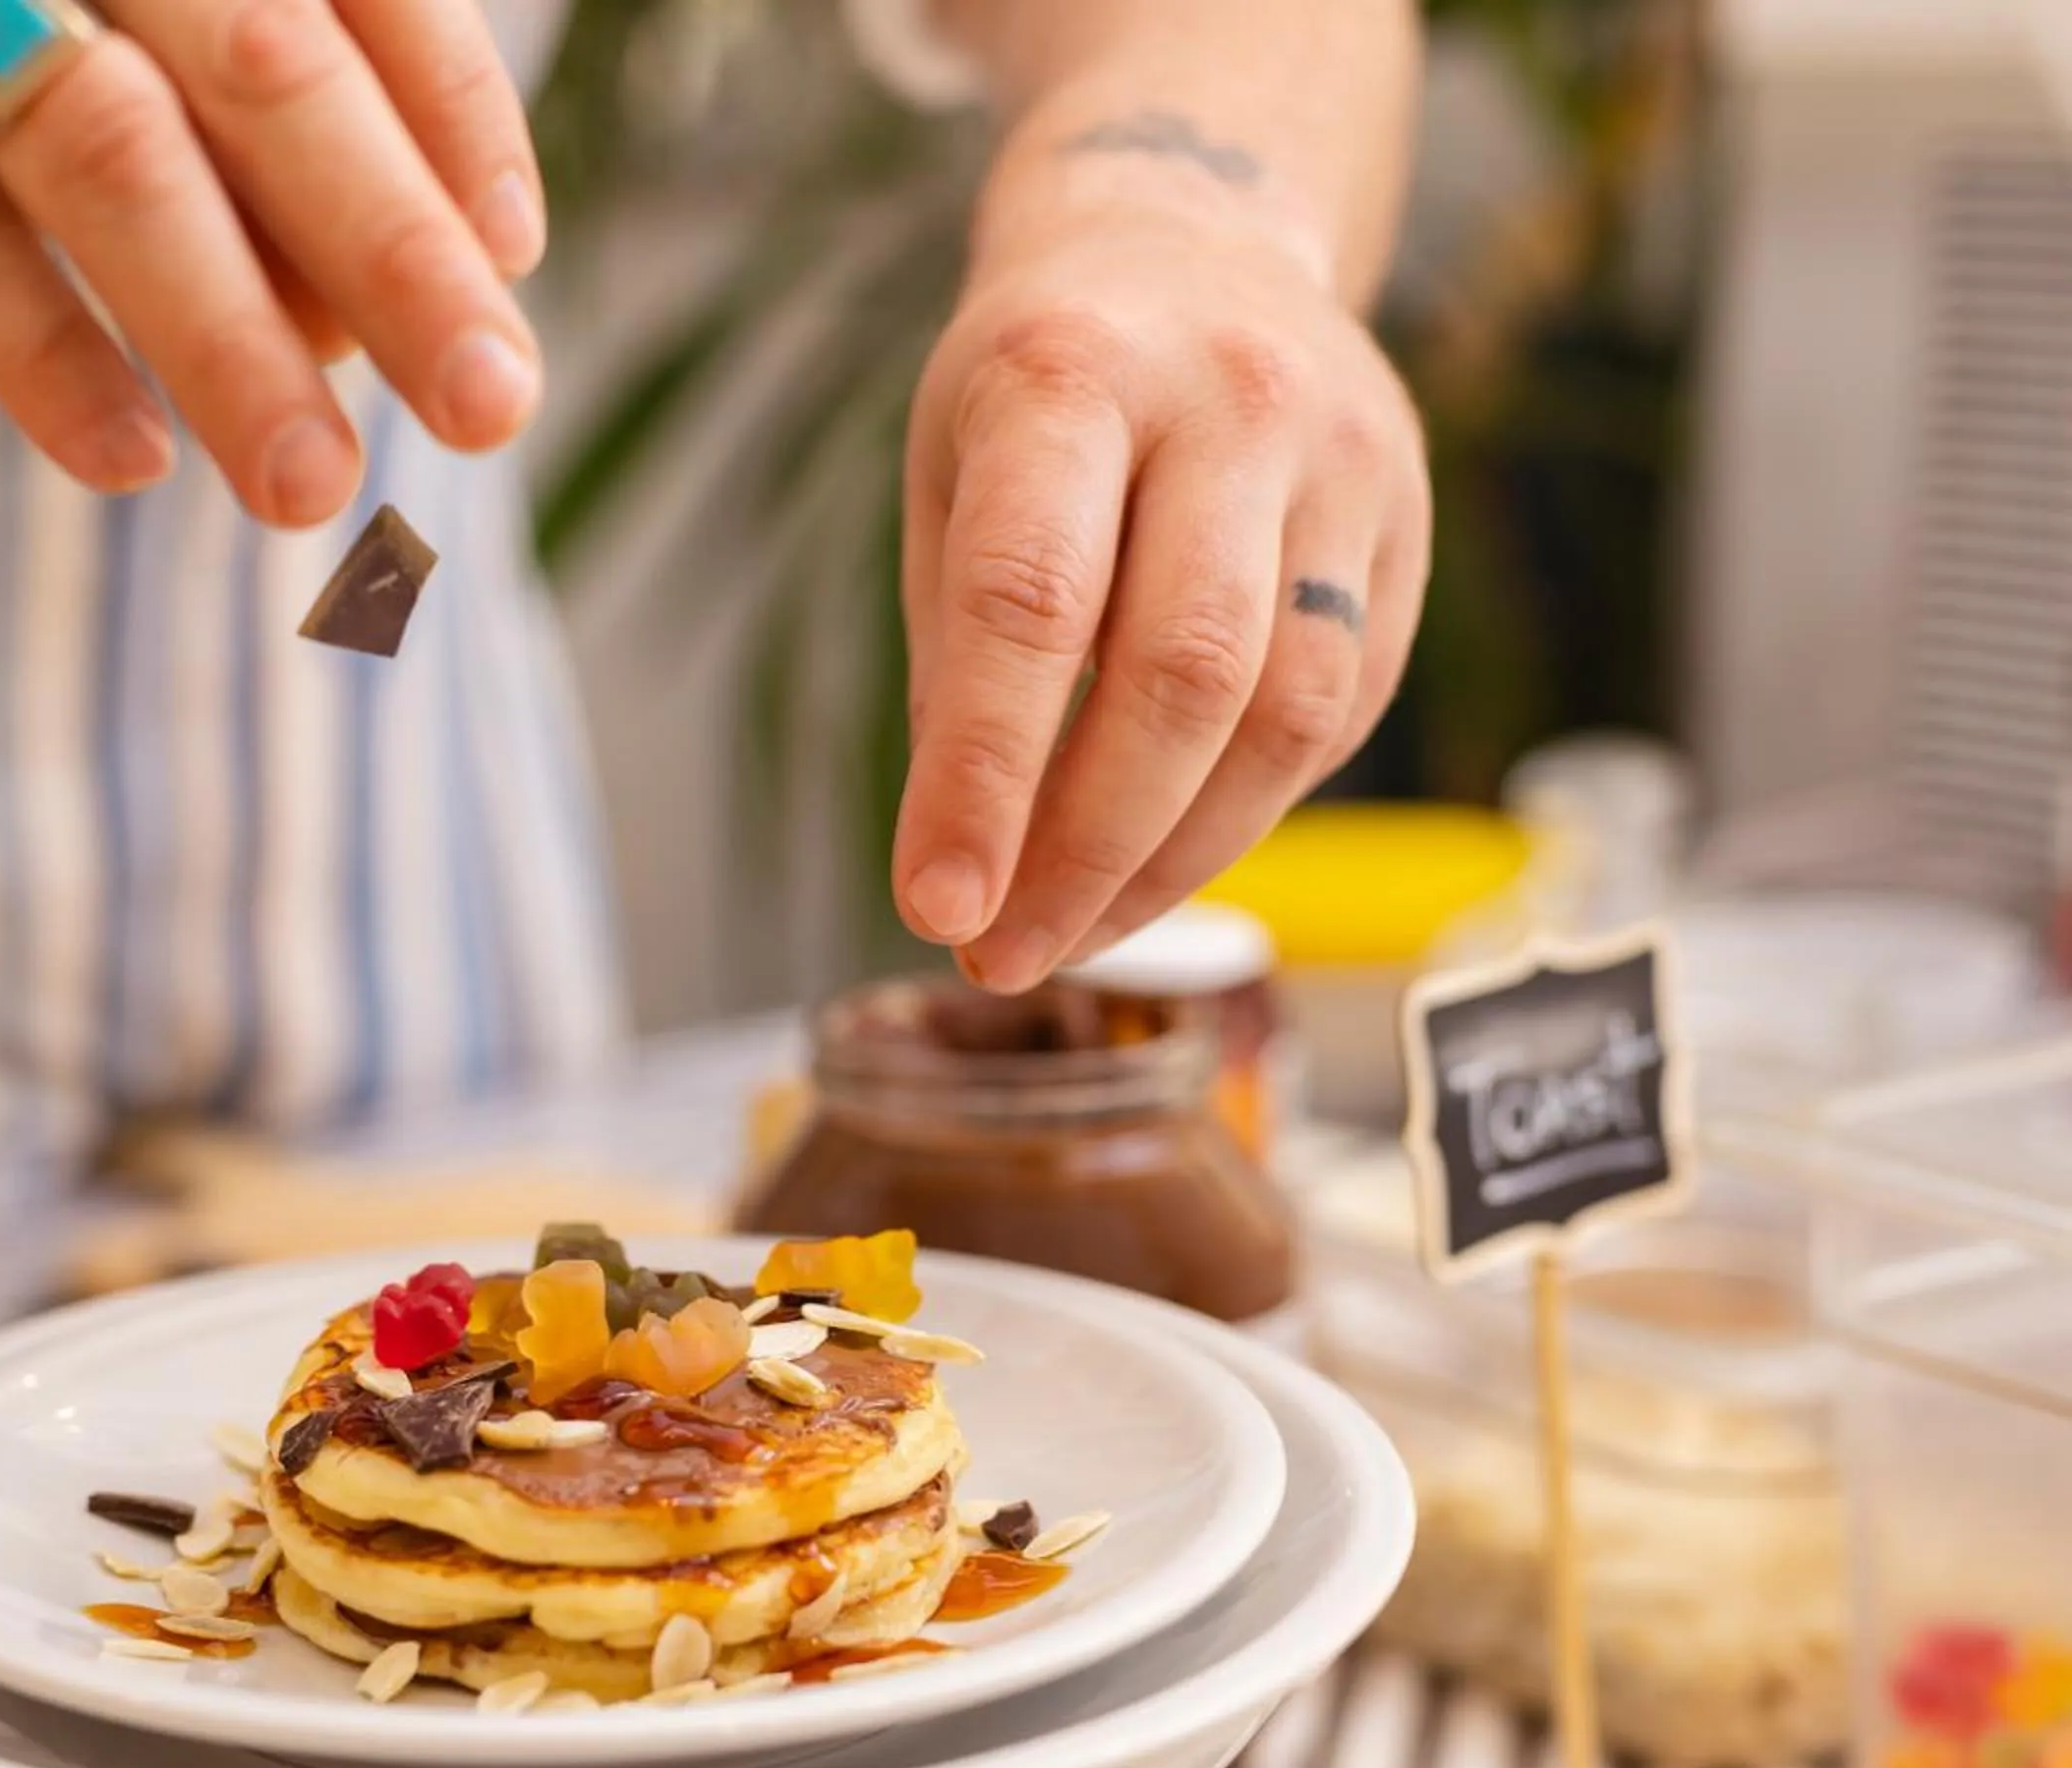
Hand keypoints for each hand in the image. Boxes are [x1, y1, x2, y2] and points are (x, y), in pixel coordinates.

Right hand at [0, 0, 547, 525]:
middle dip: (393, 248)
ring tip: (309, 489)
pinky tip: (124, 458)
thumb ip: (212, 124)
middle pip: (264, 56)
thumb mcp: (62, 14)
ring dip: (226, 332)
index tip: (512, 258)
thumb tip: (363, 323)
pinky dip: (32, 340)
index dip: (449, 111)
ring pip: (101, 140)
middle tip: (493, 403)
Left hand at [893, 126, 1428, 992]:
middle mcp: (1231, 402)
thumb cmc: (1040, 386)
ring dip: (1176, 860)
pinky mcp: (1405, 532)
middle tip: (1003, 954)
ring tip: (1073, 933)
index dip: (985, 777)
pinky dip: (1243, 811)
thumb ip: (959, 659)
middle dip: (1087, 851)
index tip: (936, 906)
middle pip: (1183, 673)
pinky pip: (1338, 711)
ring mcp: (1346, 461)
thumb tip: (966, 871)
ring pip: (1286, 712)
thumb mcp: (948, 476)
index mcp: (1074, 371)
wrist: (1197, 239)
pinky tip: (1161, 859)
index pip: (1033, 603)